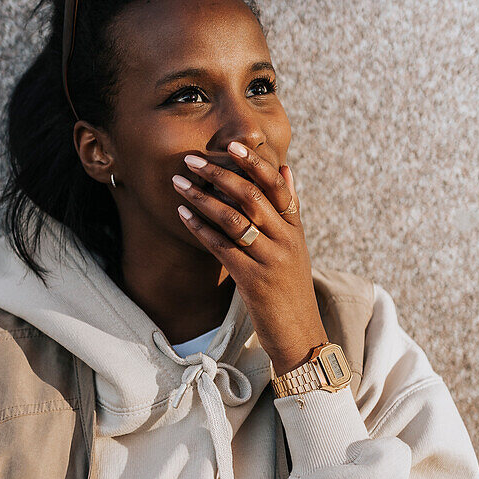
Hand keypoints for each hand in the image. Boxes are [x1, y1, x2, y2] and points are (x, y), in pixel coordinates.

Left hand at [173, 141, 327, 376]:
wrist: (300, 335)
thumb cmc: (291, 289)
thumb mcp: (296, 246)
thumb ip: (289, 208)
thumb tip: (284, 167)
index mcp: (295, 230)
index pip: (278, 186)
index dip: (254, 163)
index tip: (232, 144)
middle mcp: (286, 240)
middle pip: (252, 196)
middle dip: (219, 174)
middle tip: (192, 160)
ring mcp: (271, 260)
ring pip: (234, 219)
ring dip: (202, 198)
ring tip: (179, 183)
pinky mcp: (254, 281)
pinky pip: (222, 248)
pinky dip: (201, 229)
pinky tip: (183, 216)